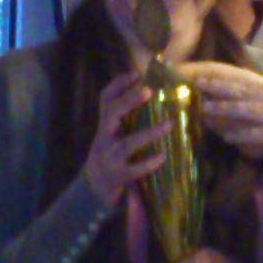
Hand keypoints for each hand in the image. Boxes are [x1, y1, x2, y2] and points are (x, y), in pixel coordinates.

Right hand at [83, 66, 165, 205]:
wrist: (94, 188)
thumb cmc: (111, 155)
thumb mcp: (113, 134)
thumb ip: (128, 119)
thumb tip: (156, 96)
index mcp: (105, 125)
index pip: (106, 99)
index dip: (118, 84)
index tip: (137, 73)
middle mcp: (104, 138)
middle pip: (112, 114)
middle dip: (129, 101)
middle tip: (148, 91)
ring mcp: (110, 158)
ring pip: (128, 143)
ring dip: (149, 134)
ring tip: (169, 124)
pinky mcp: (118, 177)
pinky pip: (134, 169)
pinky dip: (149, 163)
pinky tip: (162, 156)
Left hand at [189, 63, 262, 175]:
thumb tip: (250, 136)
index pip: (253, 86)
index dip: (227, 82)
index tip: (203, 78)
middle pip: (248, 92)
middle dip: (220, 88)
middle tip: (194, 84)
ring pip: (254, 110)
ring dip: (227, 110)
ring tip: (203, 110)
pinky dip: (248, 136)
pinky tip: (230, 138)